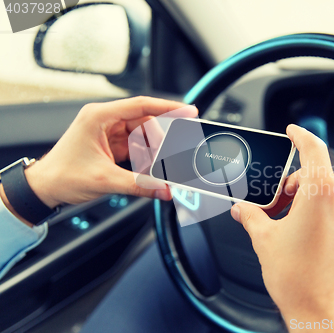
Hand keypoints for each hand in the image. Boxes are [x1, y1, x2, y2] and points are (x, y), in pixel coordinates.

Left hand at [23, 96, 195, 209]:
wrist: (43, 188)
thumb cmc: (62, 176)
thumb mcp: (105, 180)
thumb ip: (139, 185)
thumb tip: (164, 189)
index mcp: (99, 117)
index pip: (141, 105)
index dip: (168, 107)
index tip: (188, 110)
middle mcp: (104, 120)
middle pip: (145, 123)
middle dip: (158, 142)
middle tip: (169, 158)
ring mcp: (107, 132)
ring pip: (142, 136)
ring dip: (151, 152)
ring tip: (154, 169)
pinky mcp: (110, 144)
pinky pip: (135, 147)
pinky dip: (143, 158)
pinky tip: (146, 170)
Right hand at [231, 124, 333, 329]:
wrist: (327, 316)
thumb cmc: (302, 282)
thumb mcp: (266, 241)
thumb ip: (252, 217)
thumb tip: (243, 210)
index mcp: (322, 193)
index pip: (312, 148)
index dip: (300, 135)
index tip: (293, 131)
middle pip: (316, 176)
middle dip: (293, 187)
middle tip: (275, 208)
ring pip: (329, 194)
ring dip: (309, 202)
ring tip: (291, 228)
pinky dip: (325, 214)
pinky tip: (310, 237)